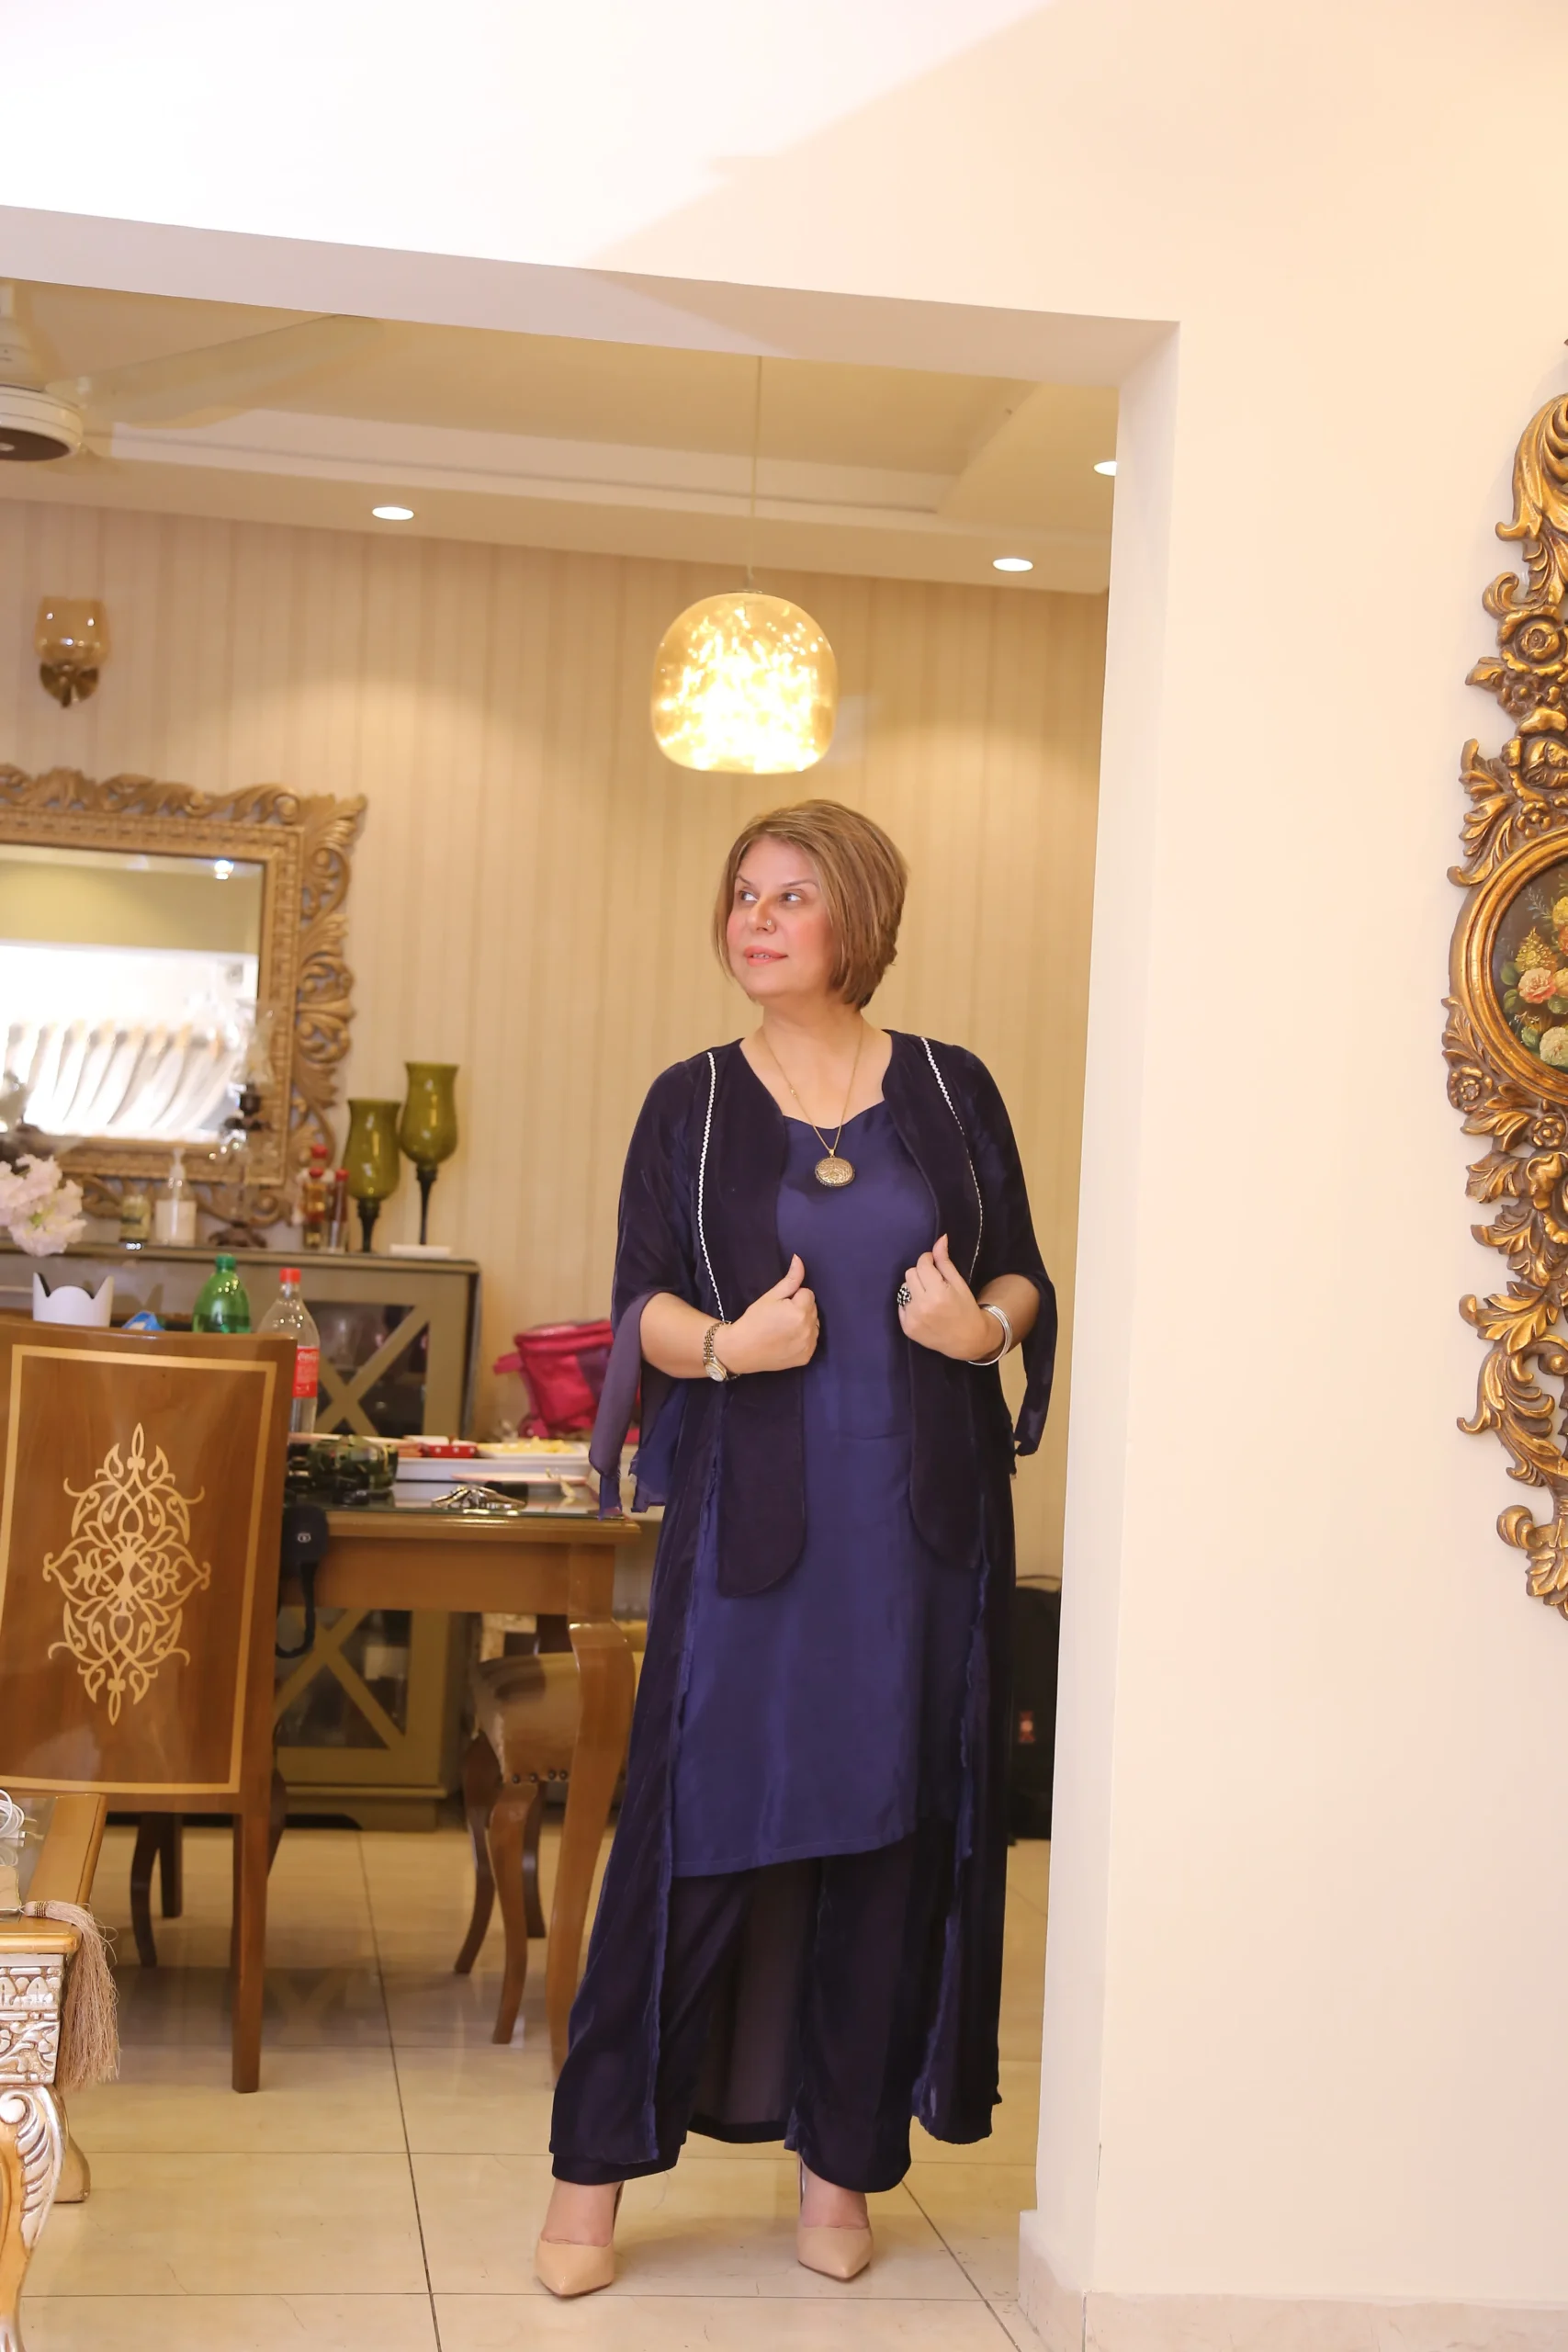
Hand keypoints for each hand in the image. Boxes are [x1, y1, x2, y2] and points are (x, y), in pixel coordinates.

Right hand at [719, 1254, 818, 1373]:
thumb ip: (790, 1279)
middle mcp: (808, 1328)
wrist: (741, 1350)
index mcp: (800, 1311)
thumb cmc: (754, 1320)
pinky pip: (812, 1341)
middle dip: (800, 1308)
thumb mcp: (770, 1297)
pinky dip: (804, 1339)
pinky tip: (788, 1340)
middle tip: (780, 1317)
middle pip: (813, 1309)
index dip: (793, 1297)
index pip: (807, 1293)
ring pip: (814, 1324)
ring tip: (784, 1328)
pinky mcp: (806, 1357)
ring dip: (804, 1323)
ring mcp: (808, 1345)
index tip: (780, 1306)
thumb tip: (799, 1259)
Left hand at [898, 1234, 996, 1361]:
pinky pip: (901, 1304)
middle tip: (932, 1281)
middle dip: (920, 1273)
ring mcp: (912, 1319)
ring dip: (913, 1287)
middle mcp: (922, 1306)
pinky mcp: (906, 1328)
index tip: (934, 1264)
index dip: (928, 1260)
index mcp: (938, 1293)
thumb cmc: (966, 1309)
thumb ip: (945, 1262)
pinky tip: (923, 1308)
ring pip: (903, 1288)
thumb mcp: (959, 1283)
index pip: (922, 1264)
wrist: (967, 1340)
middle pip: (909, 1274)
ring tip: (928, 1295)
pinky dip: (910, 1302)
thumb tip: (940, 1239)